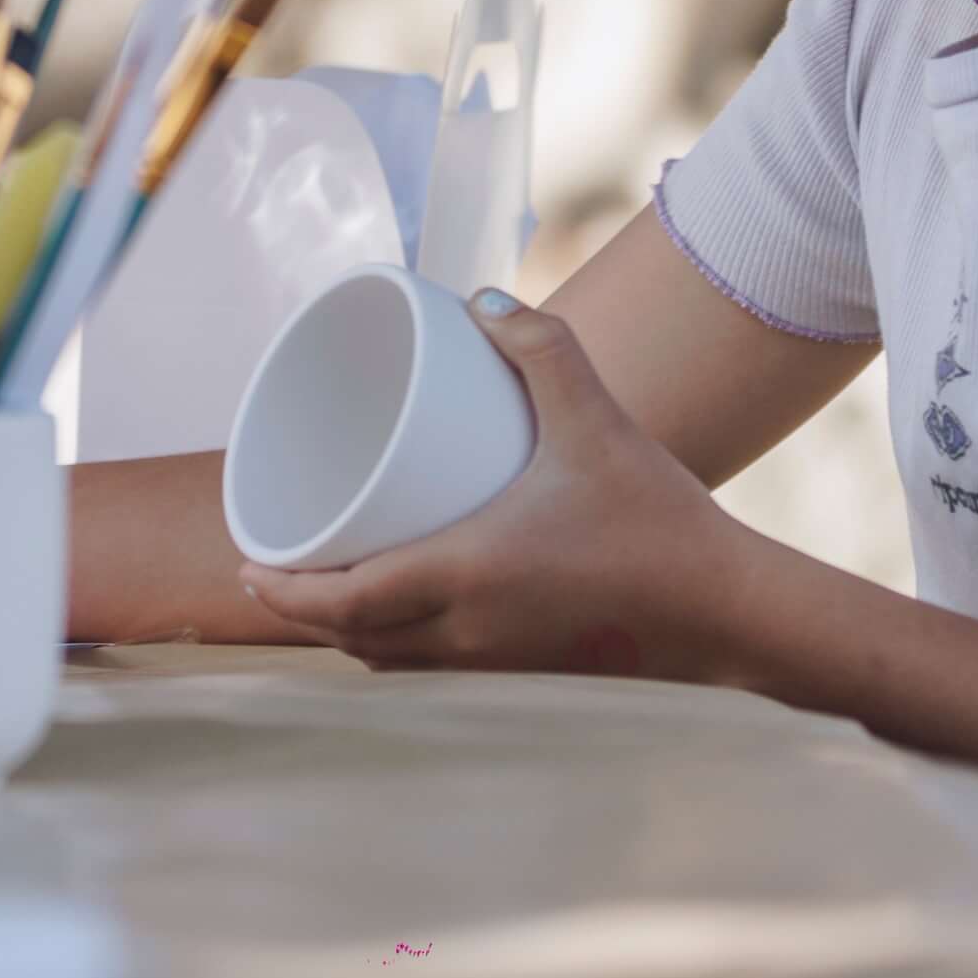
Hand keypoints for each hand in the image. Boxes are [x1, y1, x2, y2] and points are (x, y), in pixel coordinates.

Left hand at [239, 291, 764, 683]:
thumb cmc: (660, 524)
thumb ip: (544, 349)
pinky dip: (395, 651)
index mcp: (466, 579)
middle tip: (271, 566)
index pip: (343, 602)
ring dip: (347, 634)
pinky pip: (432, 671)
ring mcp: (497, 666)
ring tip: (324, 587)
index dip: (284, 589)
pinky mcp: (526, 677)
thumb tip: (483, 300)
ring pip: (390, 664)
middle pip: (353, 640)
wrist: (729, 615)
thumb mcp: (596, 421)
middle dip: (301, 610)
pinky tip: (405, 618)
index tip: (248, 563)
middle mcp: (468, 636)